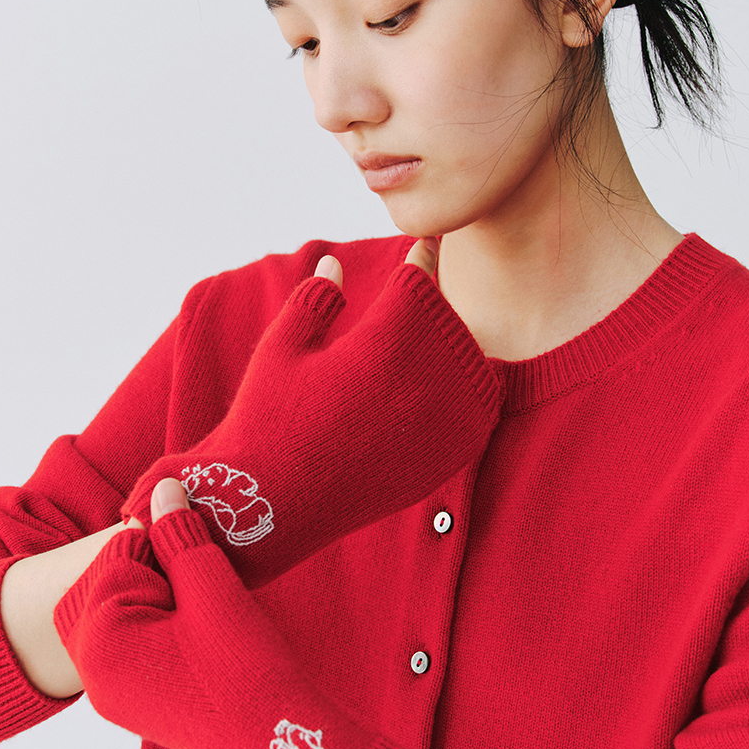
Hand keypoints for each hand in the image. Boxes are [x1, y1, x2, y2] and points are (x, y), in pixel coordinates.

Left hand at [55, 485, 434, 748]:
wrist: (278, 747)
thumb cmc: (247, 669)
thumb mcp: (213, 590)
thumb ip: (181, 535)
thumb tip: (163, 489)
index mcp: (98, 639)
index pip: (119, 557)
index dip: (169, 549)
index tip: (207, 572)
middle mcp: (93, 671)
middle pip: (114, 585)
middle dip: (158, 573)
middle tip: (206, 593)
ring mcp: (112, 694)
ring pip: (128, 615)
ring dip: (166, 600)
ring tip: (211, 616)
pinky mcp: (136, 706)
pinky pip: (138, 646)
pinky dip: (167, 629)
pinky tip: (206, 638)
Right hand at [121, 237, 499, 588]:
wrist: (276, 506)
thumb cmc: (269, 419)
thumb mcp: (282, 350)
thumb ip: (314, 301)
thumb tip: (336, 262)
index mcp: (382, 344)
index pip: (419, 281)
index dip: (422, 256)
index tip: (424, 243)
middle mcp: (422, 382)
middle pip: (448, 319)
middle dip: (432, 304)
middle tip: (422, 292)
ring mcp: (439, 424)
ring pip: (471, 361)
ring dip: (454, 345)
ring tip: (427, 340)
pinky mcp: (446, 459)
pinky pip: (479, 410)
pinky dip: (469, 391)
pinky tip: (447, 383)